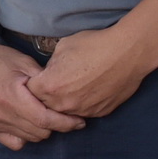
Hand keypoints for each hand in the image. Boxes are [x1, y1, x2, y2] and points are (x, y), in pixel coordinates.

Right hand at [0, 34, 85, 150]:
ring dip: (42, 130)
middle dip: (58, 126)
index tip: (80, 121)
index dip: (66, 123)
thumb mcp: (24, 63)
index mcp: (12, 96)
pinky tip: (28, 123)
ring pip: (30, 138)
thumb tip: (66, 95)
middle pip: (41, 132)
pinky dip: (26, 136)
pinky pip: (14, 142)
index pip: (45, 120)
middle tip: (66, 116)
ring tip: (47, 117)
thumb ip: (44, 82)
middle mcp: (1, 114)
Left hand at [24, 22, 157, 118]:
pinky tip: (90, 90)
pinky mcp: (100, 113)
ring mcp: (83, 111)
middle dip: (46, 96)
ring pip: (65, 112)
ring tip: (75, 86)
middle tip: (56, 83)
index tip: (39, 78)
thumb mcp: (62, 47)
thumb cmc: (94, 45)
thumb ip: (51, 65)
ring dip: (65, 102)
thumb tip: (50, 72)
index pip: (29, 92)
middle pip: (45, 106)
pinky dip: (84, 104)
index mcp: (50, 86)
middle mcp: (64, 104)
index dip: (34, 83)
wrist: (128, 53)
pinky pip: (85, 112)